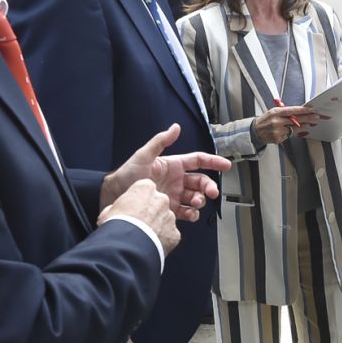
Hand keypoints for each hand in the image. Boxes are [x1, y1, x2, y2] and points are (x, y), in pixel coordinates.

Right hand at [100, 178, 178, 253]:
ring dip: (157, 227)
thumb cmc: (115, 225)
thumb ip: (118, 207)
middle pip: (158, 204)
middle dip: (150, 213)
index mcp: (145, 188)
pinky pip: (169, 235)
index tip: (132, 209)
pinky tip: (150, 245)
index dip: (138, 200)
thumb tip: (114, 212)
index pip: (145, 189)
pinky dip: (162, 240)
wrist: (126, 246)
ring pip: (165, 220)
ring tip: (143, 238)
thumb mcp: (108, 210)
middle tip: (139, 224)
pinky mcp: (175, 233)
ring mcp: (170, 216)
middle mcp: (161, 199)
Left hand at [103, 124, 231, 222]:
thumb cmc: (126, 175)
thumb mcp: (143, 156)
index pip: (198, 161)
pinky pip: (187, 213)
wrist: (115, 198)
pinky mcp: (170, 210)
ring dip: (201, 200)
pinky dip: (192, 214)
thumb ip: (160, 142)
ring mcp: (174, 196)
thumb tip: (176, 127)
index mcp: (172, 165)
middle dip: (209, 186)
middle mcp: (176, 180)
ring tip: (196, 204)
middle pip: (200, 181)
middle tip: (212, 193)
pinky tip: (190, 214)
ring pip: (196, 198)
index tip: (226, 166)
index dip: (213, 162)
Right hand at [252, 104, 320, 145]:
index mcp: (276, 112)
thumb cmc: (266, 120)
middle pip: (296, 120)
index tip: (311, 109)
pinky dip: (289, 133)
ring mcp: (277, 131)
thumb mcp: (274, 112)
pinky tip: (284, 131)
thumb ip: (286, 112)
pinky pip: (288, 136)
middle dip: (308, 118)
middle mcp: (277, 121)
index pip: (292, 110)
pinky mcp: (278, 138)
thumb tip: (300, 112)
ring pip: (294, 129)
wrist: (255, 131)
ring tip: (302, 124)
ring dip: (299, 127)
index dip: (303, 110)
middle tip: (316, 117)